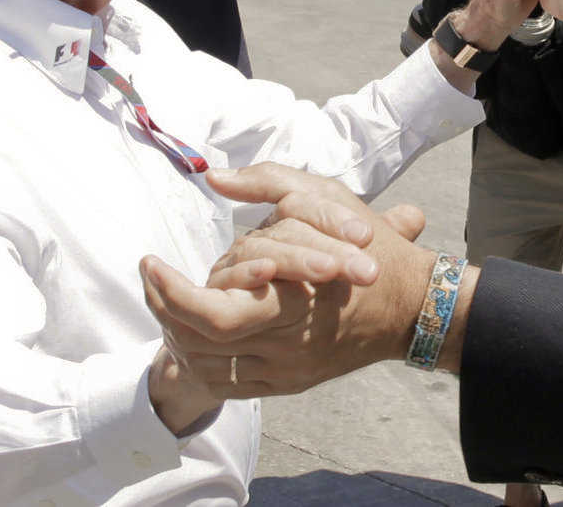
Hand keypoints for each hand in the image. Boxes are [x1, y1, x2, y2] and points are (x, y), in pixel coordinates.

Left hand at [141, 167, 436, 397]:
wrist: (413, 306)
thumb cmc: (370, 246)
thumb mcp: (326, 199)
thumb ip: (269, 183)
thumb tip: (215, 177)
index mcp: (295, 300)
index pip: (214, 314)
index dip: (172, 293)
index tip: (151, 262)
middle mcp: (287, 345)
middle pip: (201, 343)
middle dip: (163, 311)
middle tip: (149, 278)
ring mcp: (286, 371)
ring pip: (208, 365)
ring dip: (175, 334)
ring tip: (160, 299)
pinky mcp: (286, 385)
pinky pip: (227, 384)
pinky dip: (199, 361)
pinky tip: (186, 333)